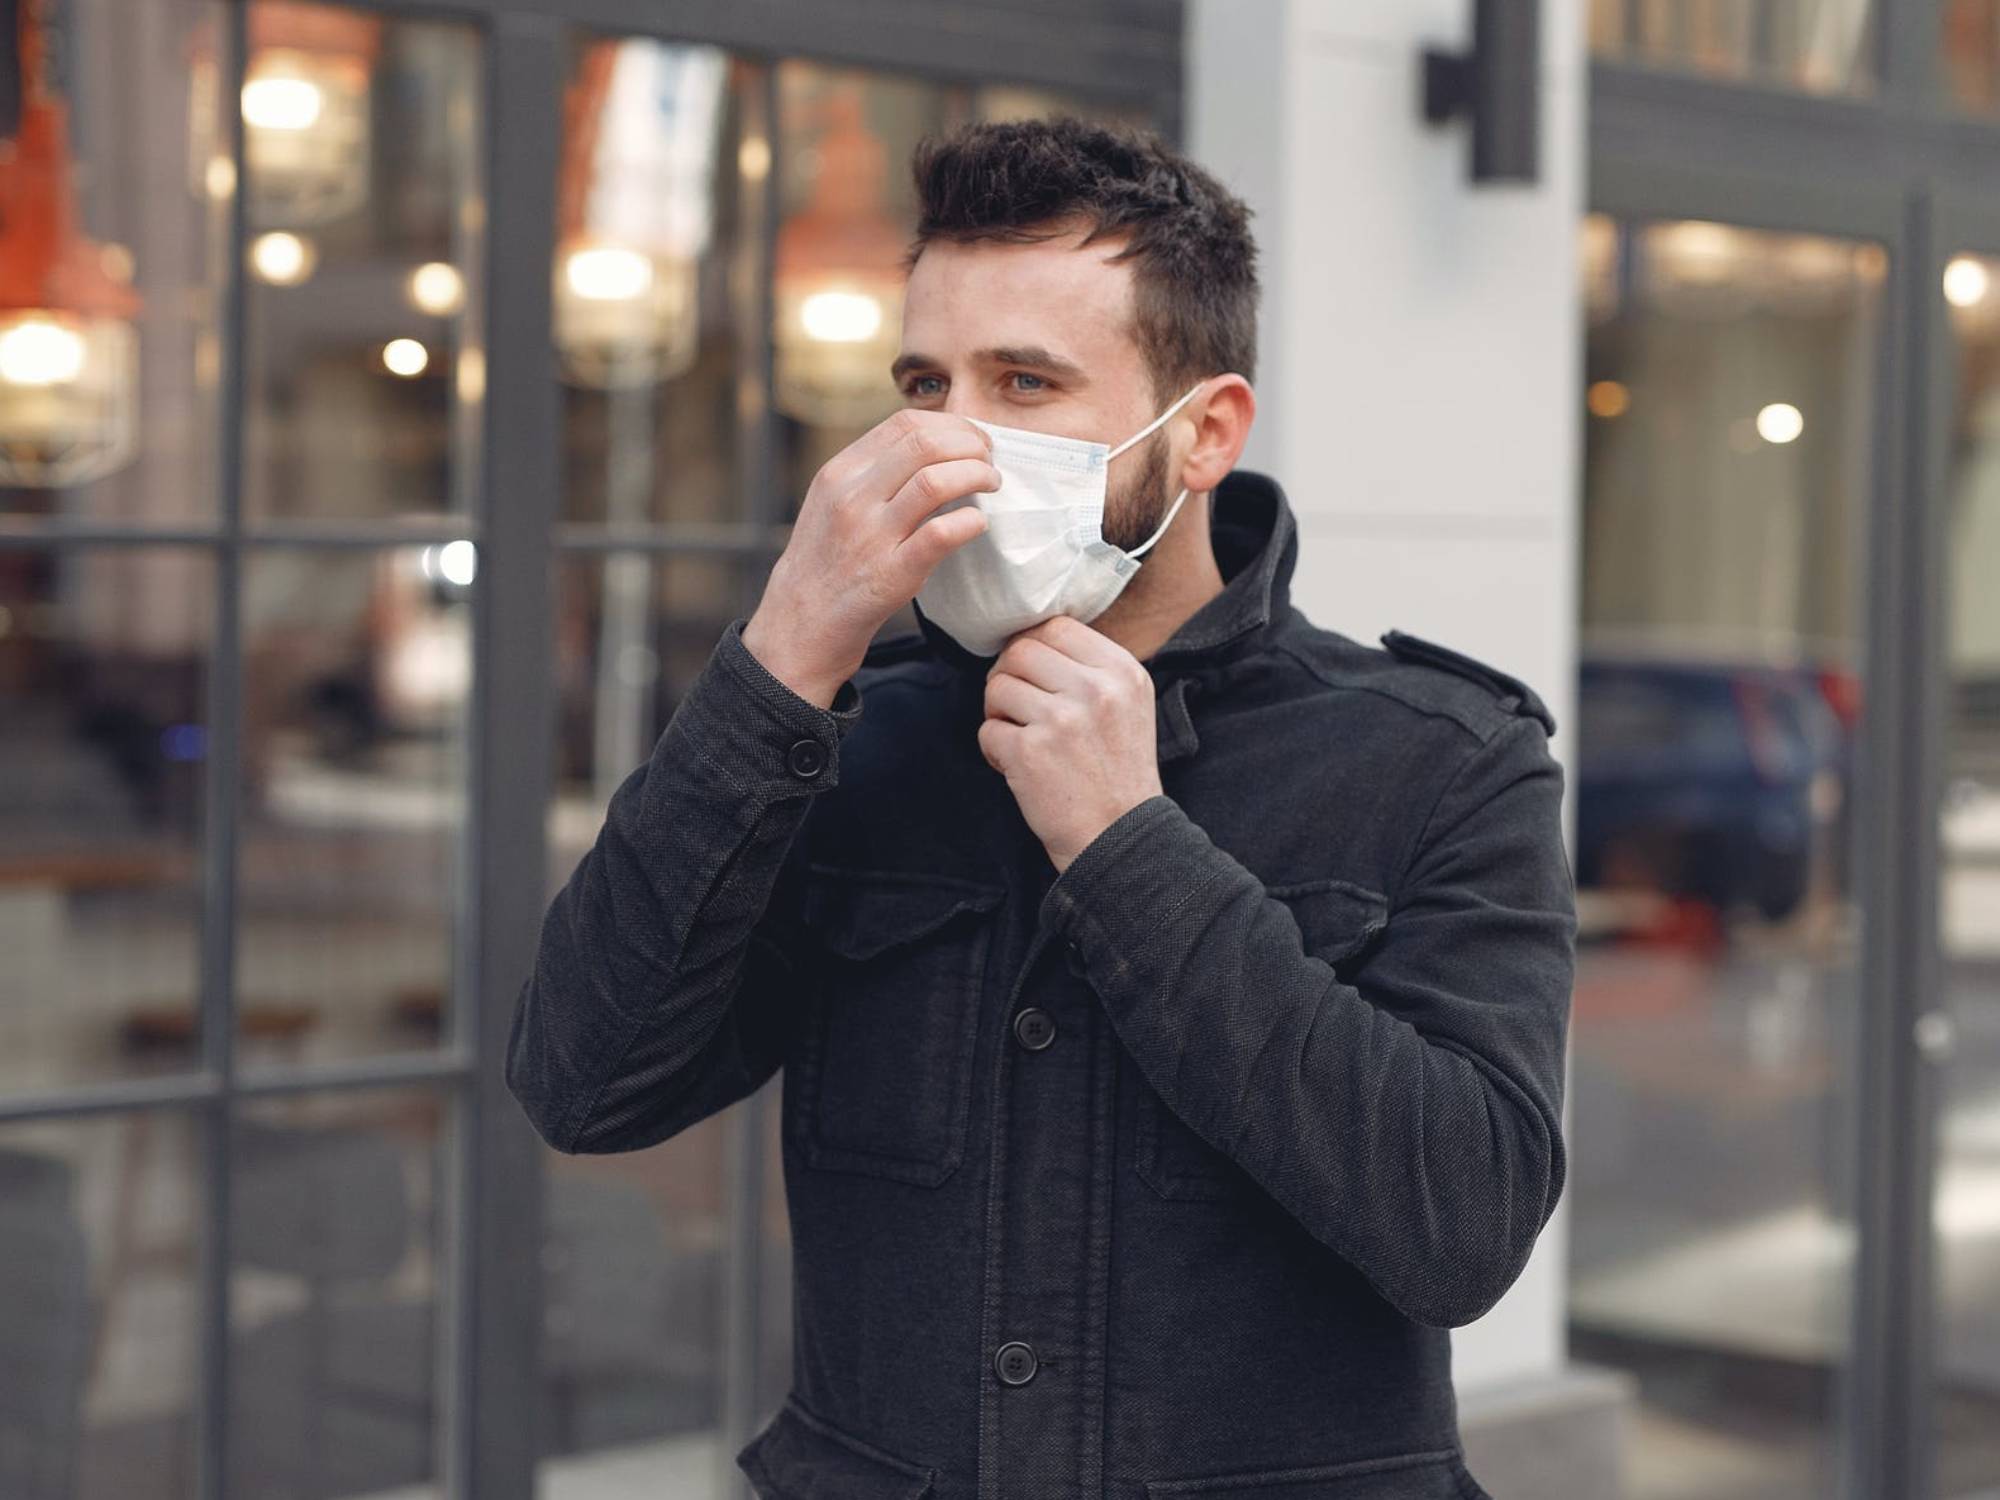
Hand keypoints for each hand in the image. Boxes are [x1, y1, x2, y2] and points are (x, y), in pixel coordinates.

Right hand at [743, 409, 999, 706]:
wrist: (802, 621)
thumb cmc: (828, 558)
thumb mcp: (834, 500)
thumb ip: (874, 470)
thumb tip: (935, 443)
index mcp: (841, 472)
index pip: (905, 424)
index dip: (951, 425)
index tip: (972, 440)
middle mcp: (852, 497)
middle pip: (924, 443)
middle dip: (970, 445)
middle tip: (989, 461)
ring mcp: (871, 535)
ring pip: (935, 481)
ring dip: (977, 476)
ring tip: (991, 484)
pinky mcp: (891, 574)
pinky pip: (941, 534)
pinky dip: (970, 522)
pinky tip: (978, 523)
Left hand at [978, 616, 1163, 872]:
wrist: (1119, 838)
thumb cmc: (1117, 774)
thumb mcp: (1128, 706)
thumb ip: (1089, 669)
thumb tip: (1030, 638)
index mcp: (1122, 672)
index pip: (1056, 627)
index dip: (1032, 648)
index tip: (1032, 676)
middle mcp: (1095, 690)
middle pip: (1020, 651)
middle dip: (1008, 677)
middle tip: (1017, 708)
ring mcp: (1061, 720)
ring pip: (998, 686)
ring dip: (999, 713)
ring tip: (1021, 740)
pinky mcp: (1030, 752)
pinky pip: (987, 729)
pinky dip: (993, 750)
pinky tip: (1016, 767)